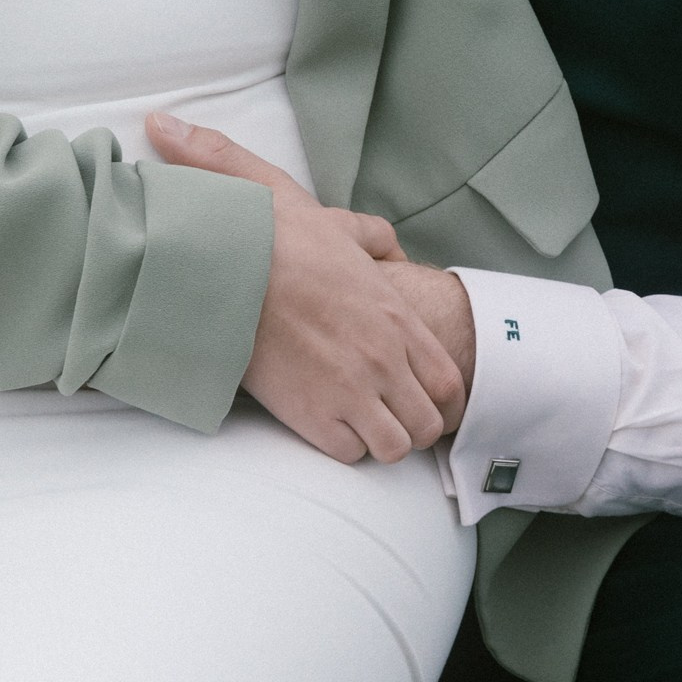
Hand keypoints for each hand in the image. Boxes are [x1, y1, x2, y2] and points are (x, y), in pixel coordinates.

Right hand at [147, 113, 471, 463]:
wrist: (232, 264)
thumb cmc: (285, 242)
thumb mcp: (342, 228)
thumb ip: (379, 239)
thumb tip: (396, 251)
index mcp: (396, 319)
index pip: (449, 384)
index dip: (445, 404)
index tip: (430, 404)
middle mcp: (382, 359)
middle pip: (427, 424)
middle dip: (414, 426)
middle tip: (393, 416)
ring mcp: (349, 390)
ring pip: (393, 448)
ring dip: (381, 440)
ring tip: (361, 422)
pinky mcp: (311, 414)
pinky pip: (349, 453)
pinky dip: (344, 444)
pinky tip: (329, 422)